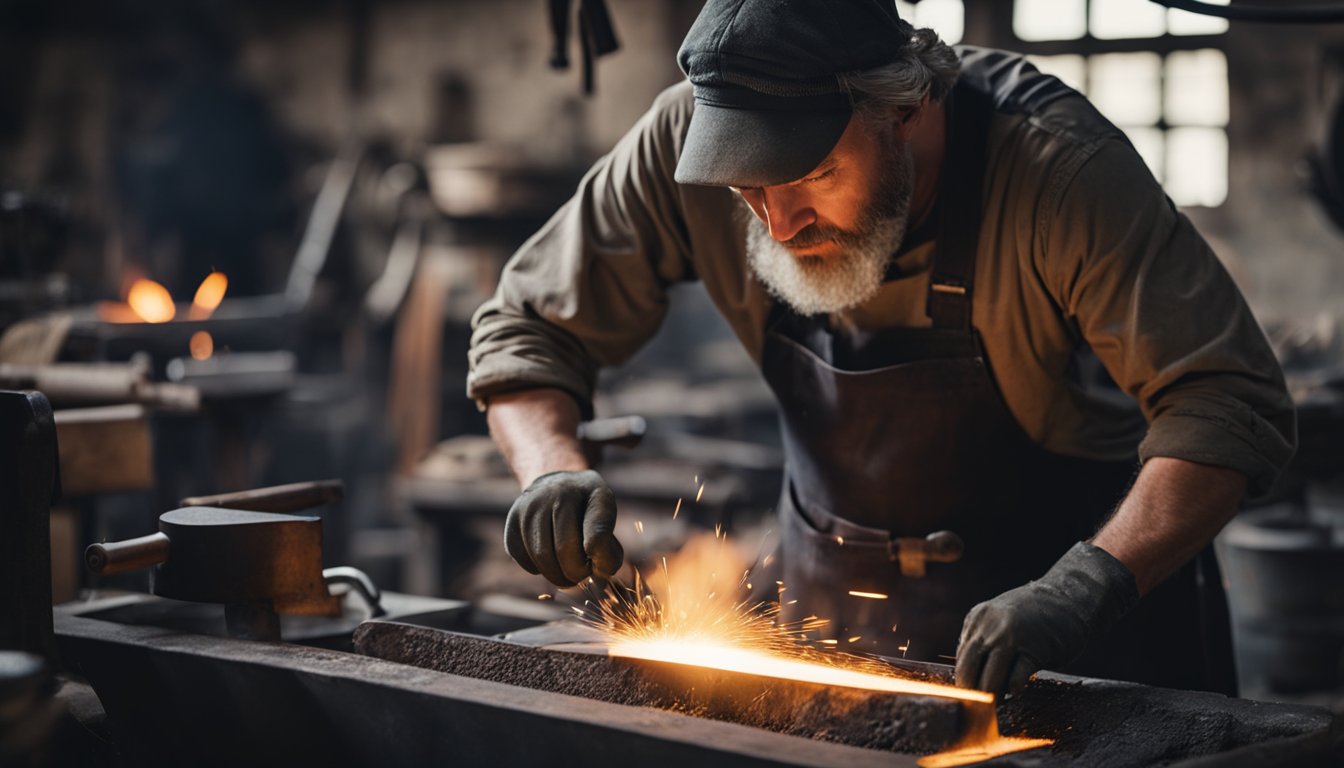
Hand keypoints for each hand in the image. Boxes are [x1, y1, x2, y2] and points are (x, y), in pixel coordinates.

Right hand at [503, 470, 623, 586]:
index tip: (599, 566)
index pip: (597, 532)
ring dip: (557, 575)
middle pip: (565, 549)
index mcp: (591, 490)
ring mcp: (530, 505)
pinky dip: (537, 569)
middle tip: (582, 575)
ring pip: (542, 557)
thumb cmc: (586, 509)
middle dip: (577, 573)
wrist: (554, 485)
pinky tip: (547, 558)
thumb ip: (608, 548)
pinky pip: (524, 559)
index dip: (601, 556)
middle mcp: (557, 492)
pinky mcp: (512, 521)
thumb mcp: (606, 519)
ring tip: (566, 571)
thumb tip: (598, 578)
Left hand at [955, 541, 1139, 695]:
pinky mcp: (1034, 650)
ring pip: (990, 677)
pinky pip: (1016, 678)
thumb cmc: (1035, 614)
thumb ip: (985, 639)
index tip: (970, 696)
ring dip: (992, 696)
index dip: (965, 680)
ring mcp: (1011, 637)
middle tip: (978, 708)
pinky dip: (1014, 690)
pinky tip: (1017, 692)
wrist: (1069, 597)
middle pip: (969, 669)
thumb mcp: (999, 619)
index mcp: (978, 618)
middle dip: (972, 693)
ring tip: (997, 704)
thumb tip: (973, 674)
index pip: (961, 657)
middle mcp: (989, 626)